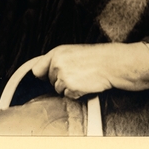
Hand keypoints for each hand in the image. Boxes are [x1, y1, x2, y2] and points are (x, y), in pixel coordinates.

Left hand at [32, 43, 148, 98]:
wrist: (111, 63)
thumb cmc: (96, 57)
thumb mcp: (73, 52)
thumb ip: (57, 60)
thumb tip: (42, 72)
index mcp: (57, 52)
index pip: (36, 68)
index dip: (41, 75)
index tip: (42, 79)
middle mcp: (57, 63)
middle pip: (50, 81)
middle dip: (61, 80)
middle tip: (77, 73)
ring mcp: (63, 75)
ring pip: (59, 90)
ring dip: (69, 87)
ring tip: (83, 78)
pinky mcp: (70, 87)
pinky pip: (68, 96)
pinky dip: (76, 93)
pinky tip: (86, 84)